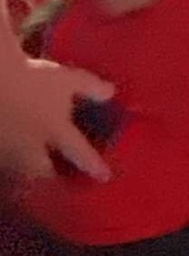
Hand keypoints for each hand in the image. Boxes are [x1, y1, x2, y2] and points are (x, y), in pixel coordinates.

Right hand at [0, 56, 115, 181]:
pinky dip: (7, 154)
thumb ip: (91, 88)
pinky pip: (3, 156)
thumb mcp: (67, 79)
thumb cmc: (31, 78)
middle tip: (52, 172)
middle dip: (48, 174)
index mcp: (55, 131)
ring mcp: (6, 147)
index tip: (104, 177)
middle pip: (40, 170)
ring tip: (28, 160)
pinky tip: (9, 144)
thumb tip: (111, 92)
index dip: (94, 165)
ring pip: (17, 167)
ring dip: (24, 166)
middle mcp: (30, 147)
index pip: (80, 153)